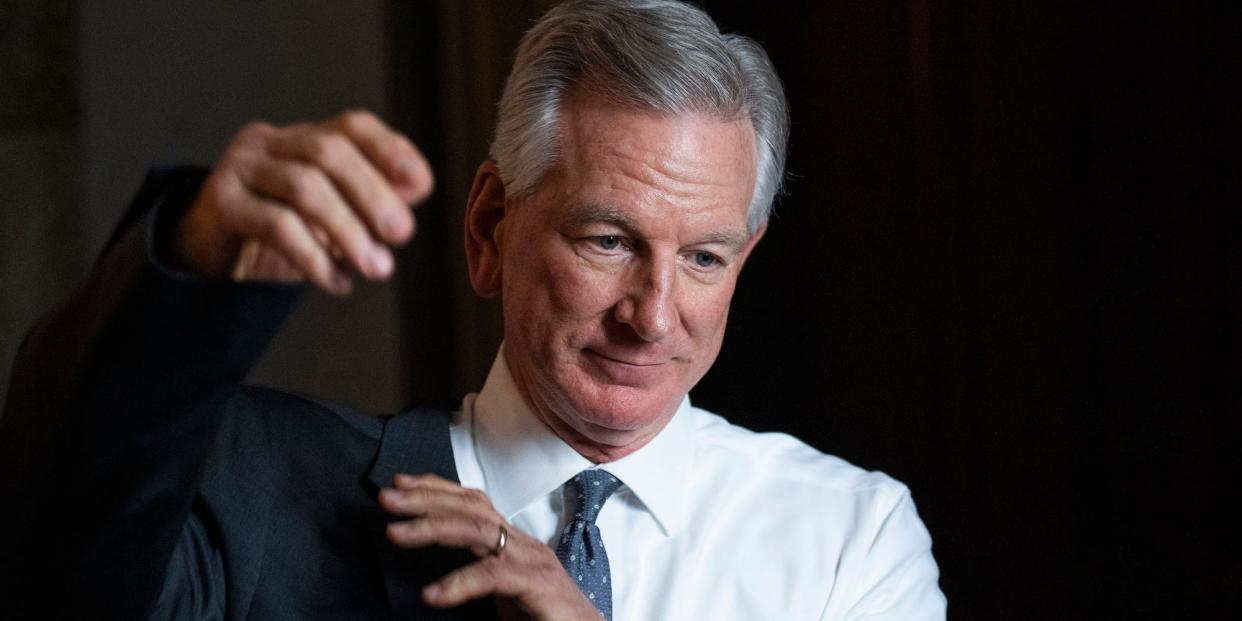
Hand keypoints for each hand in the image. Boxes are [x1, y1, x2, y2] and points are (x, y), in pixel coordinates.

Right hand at [174, 110, 433, 294]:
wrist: (210, 259)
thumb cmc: (282, 233)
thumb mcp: (333, 216)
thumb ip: (374, 199)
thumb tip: (419, 185)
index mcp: (303, 138)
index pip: (351, 127)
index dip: (389, 150)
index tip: (421, 186)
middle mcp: (269, 142)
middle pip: (329, 152)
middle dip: (373, 194)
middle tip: (402, 235)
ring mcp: (240, 168)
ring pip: (304, 187)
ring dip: (348, 231)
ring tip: (377, 268)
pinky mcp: (220, 203)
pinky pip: (275, 225)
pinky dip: (315, 257)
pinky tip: (338, 283)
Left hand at [379, 474, 601, 620]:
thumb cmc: (544, 616)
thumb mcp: (502, 591)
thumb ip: (475, 574)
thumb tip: (428, 578)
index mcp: (511, 541)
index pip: (473, 502)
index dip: (437, 488)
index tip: (401, 483)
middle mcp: (520, 543)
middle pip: (470, 507)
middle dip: (425, 498)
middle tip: (387, 497)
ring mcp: (530, 561)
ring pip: (478, 530)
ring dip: (432, 526)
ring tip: (395, 533)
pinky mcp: (536, 585)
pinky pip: (493, 575)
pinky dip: (460, 582)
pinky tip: (432, 594)